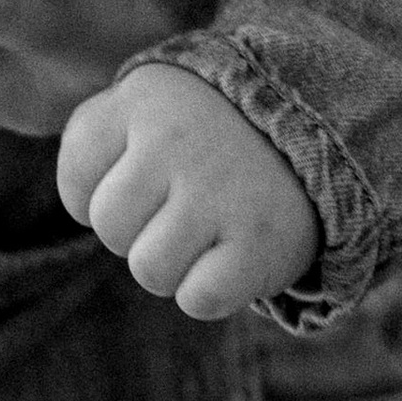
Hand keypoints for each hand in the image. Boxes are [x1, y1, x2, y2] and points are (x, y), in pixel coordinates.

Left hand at [58, 59, 319, 319]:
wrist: (325, 128)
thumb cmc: (213, 135)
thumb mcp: (151, 108)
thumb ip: (99, 141)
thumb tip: (80, 208)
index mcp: (142, 100)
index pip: (76, 182)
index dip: (101, 194)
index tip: (146, 175)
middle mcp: (176, 140)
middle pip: (110, 227)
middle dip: (138, 230)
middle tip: (184, 205)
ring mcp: (219, 192)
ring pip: (149, 270)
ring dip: (174, 266)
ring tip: (209, 232)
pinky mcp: (259, 242)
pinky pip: (198, 299)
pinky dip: (212, 292)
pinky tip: (234, 256)